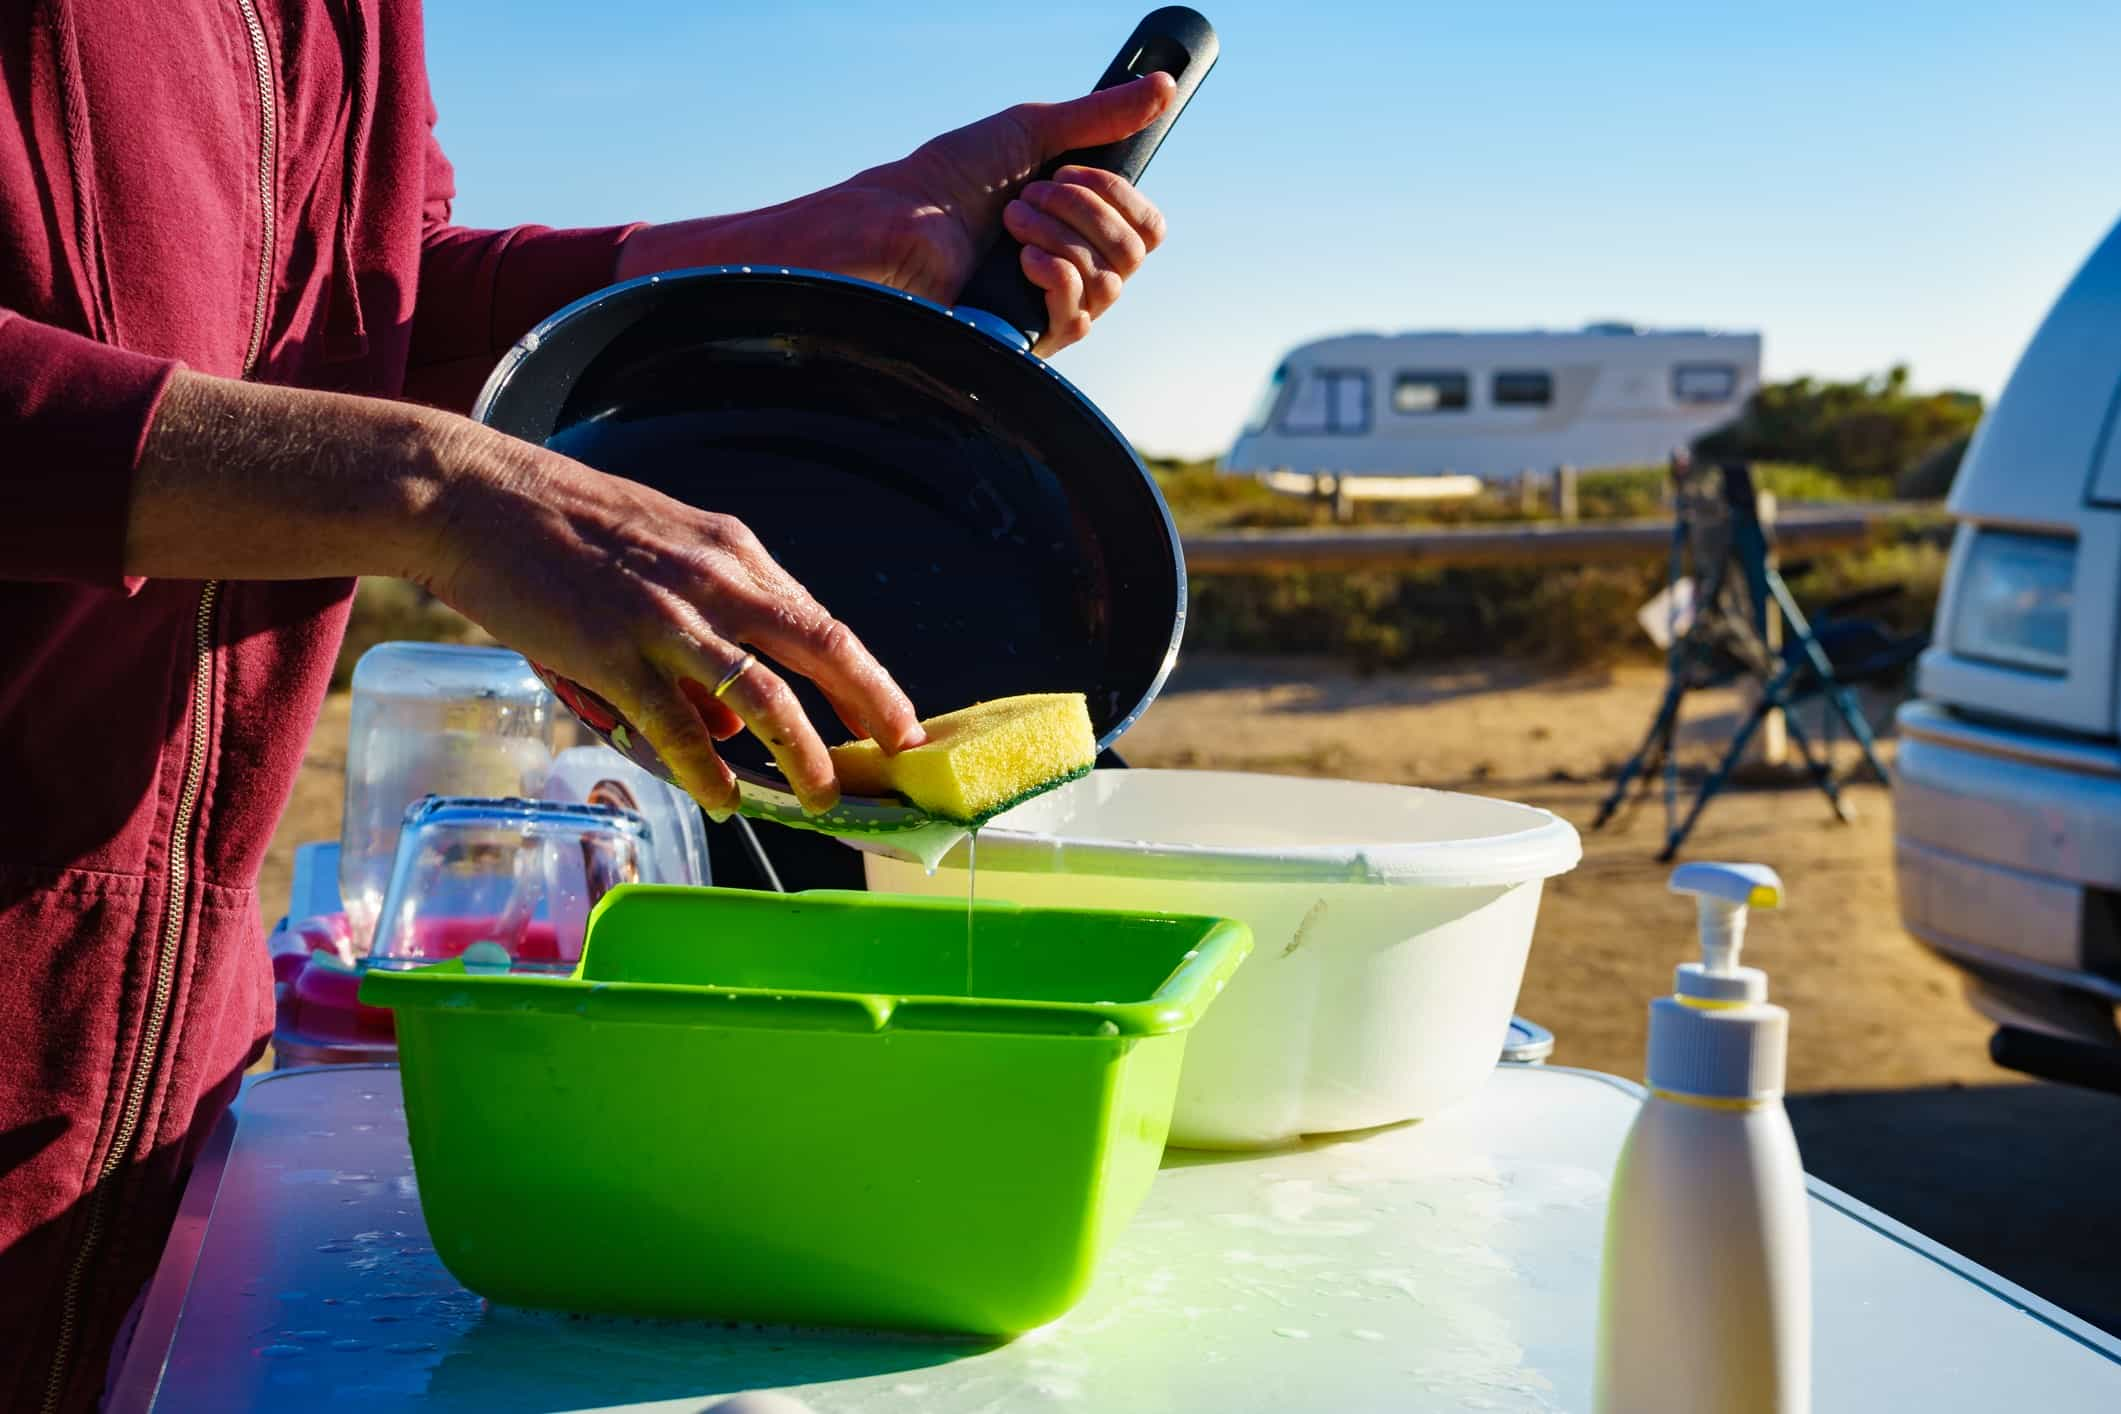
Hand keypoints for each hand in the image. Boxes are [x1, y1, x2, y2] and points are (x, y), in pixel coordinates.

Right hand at [132, 372, 921, 818]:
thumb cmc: (569, 528)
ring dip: (801, 755)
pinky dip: (706, 770)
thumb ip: (708, 627)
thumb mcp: (662, 554)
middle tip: (898, 759)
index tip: (901, 723)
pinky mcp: (611, 653)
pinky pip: (676, 727)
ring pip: (762, 698)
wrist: (478, 497)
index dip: (869, 678)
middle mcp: (714, 579)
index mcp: (733, 552)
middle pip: (820, 649)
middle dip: (872, 709)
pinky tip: (720, 797)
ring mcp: (665, 617)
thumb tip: (730, 727)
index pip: (821, 623)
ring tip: (817, 797)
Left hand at [616, 74, 1175, 356]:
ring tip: (1007, 221)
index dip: (1119, 193)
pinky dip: (1055, 275)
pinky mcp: (1027, 341)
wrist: (893, 224)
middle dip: (1087, 208)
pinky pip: (1081, 315)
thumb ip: (1097, 118)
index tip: (1069, 170)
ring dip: (1060, 235)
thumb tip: (1166, 86)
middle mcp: (1070, 271)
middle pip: (1137, 252)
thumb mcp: (1028, 133)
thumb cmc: (944, 180)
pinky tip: (1018, 261)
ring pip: (1112, 282)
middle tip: (1030, 193)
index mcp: (1074, 227)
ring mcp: (1049, 310)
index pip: (1146, 227)